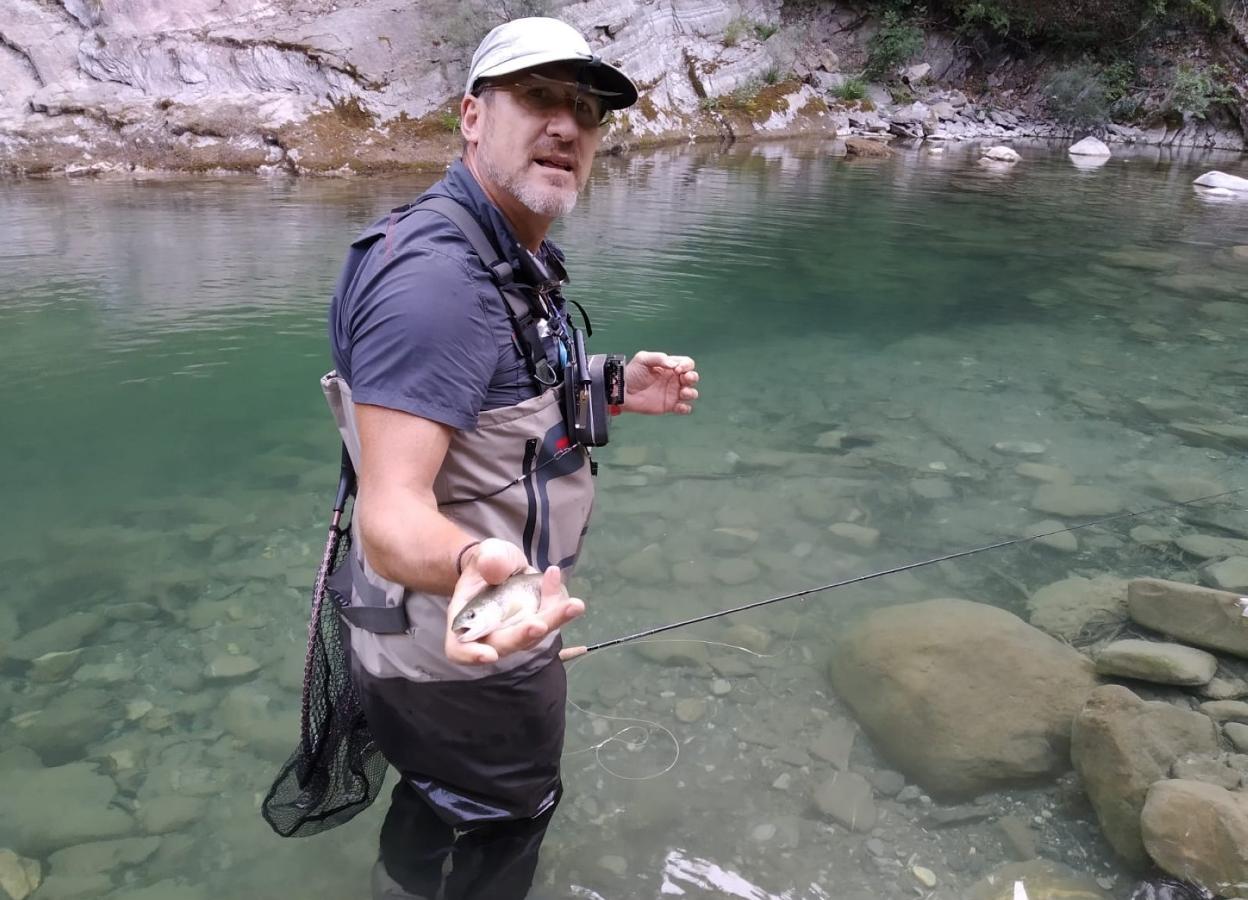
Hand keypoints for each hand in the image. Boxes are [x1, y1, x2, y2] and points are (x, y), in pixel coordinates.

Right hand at [444, 538, 584, 665]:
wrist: (502, 564)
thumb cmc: (486, 562)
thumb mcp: (485, 553)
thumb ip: (488, 560)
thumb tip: (494, 570)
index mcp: (466, 620)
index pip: (460, 648)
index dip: (472, 655)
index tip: (489, 655)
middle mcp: (490, 632)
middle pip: (505, 644)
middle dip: (524, 635)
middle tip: (541, 625)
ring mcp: (515, 631)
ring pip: (533, 635)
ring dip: (552, 620)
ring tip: (572, 603)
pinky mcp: (536, 623)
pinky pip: (548, 618)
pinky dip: (557, 602)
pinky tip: (554, 576)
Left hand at [621, 351, 698, 414]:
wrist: (622, 391)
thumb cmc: (631, 373)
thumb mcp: (643, 359)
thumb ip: (659, 358)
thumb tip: (674, 365)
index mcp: (670, 367)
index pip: (687, 364)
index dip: (687, 365)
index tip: (678, 369)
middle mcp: (674, 380)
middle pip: (692, 378)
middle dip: (693, 377)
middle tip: (684, 379)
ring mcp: (672, 393)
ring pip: (691, 393)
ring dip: (691, 393)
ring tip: (683, 393)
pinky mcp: (669, 406)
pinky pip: (684, 408)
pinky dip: (685, 408)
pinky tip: (679, 406)